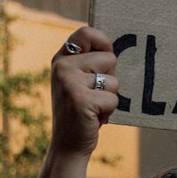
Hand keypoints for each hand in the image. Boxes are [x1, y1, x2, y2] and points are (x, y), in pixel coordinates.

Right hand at [51, 26, 118, 156]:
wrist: (67, 145)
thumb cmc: (81, 111)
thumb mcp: (80, 81)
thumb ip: (92, 63)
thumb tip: (115, 47)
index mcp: (61, 59)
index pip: (87, 32)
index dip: (103, 42)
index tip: (106, 60)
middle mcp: (62, 67)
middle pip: (109, 58)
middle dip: (110, 79)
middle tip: (94, 95)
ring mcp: (69, 82)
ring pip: (114, 81)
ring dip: (110, 98)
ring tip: (93, 108)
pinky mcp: (81, 99)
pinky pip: (113, 98)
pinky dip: (109, 111)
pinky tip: (93, 117)